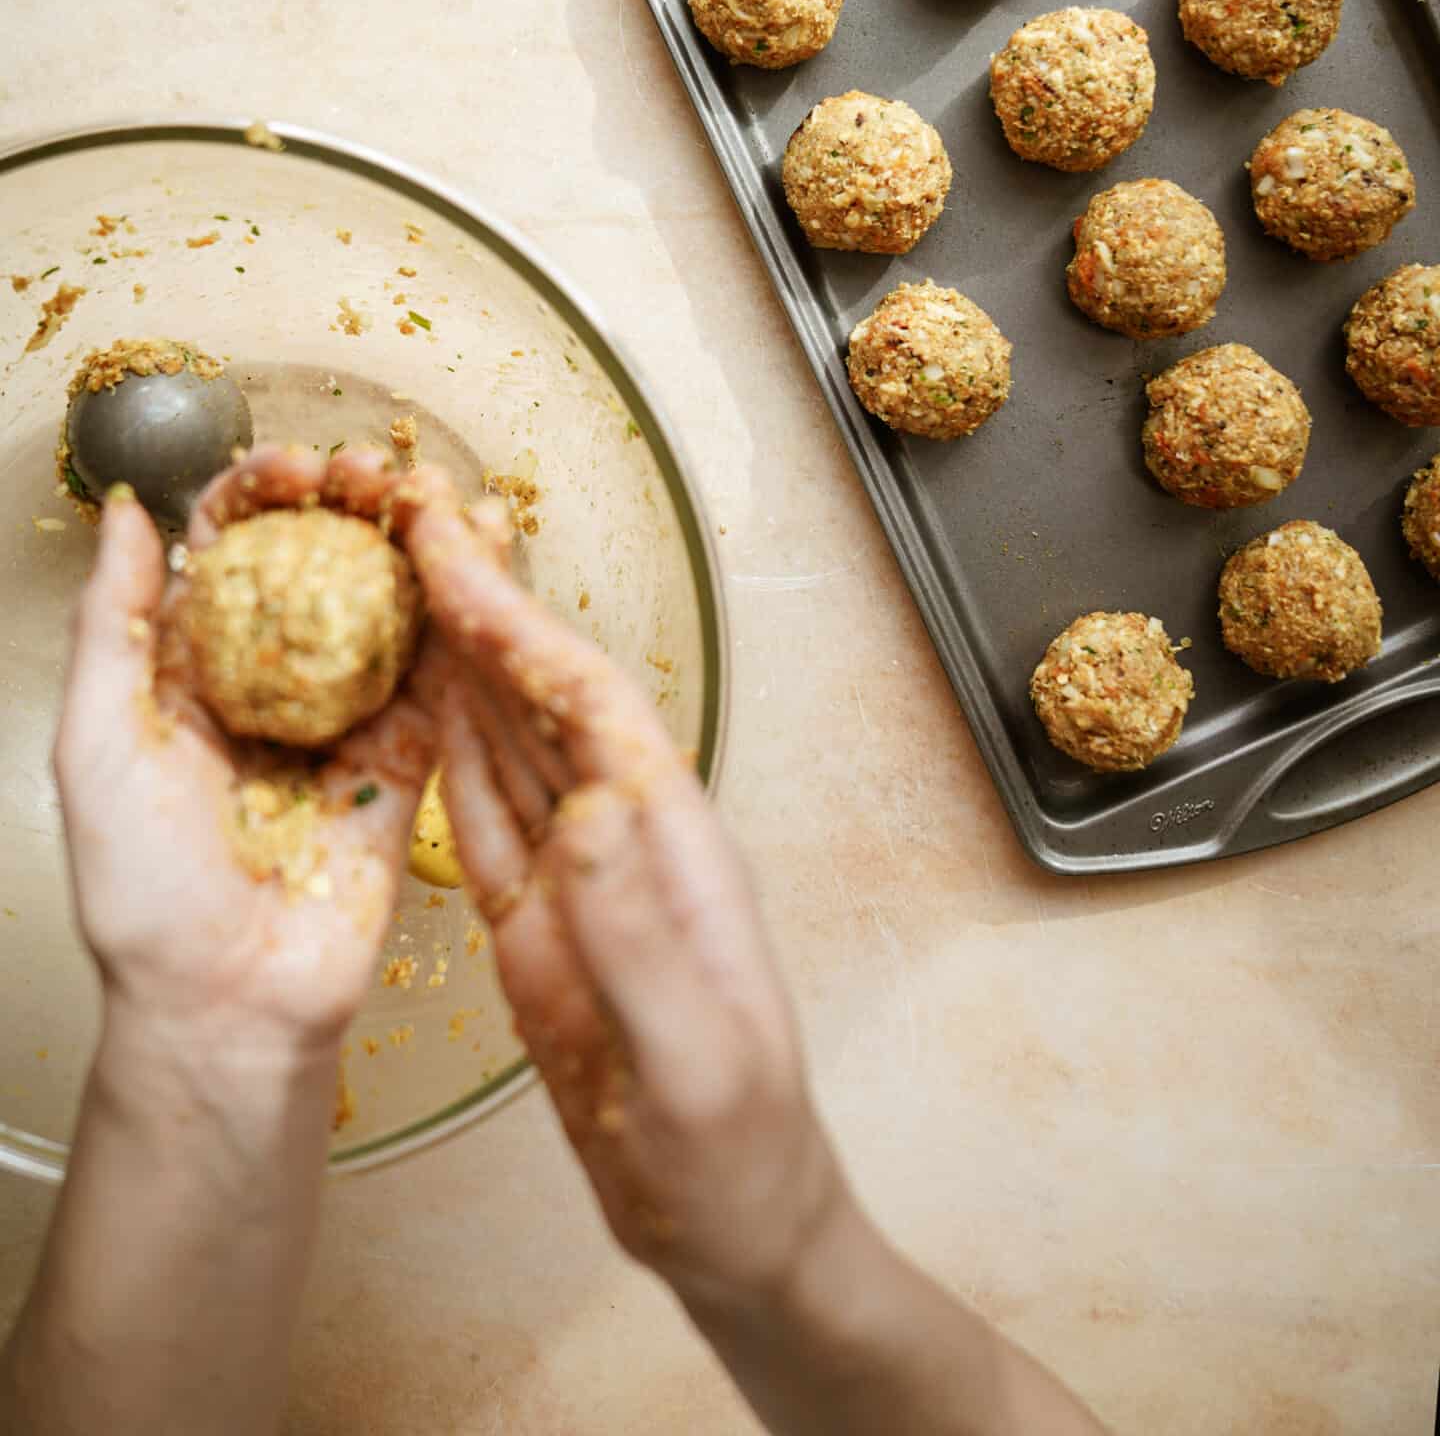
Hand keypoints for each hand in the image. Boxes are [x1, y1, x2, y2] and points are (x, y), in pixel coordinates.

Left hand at [57, 446, 434, 1055]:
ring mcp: (349, 718)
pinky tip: (474, 553)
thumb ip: (114, 622)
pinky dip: (462, 608)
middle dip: (345, 501)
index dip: (259, 495)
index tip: (287, 469)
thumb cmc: (144, 896)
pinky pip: (443, 674)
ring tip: (421, 491)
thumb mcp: (98, 740)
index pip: (231, 550)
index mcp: (195, 671)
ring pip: (387, 600)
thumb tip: (124, 518)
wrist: (226, 1006)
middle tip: (365, 472)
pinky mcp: (410, 760)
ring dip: (408, 536)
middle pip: (319, 560)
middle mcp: (276, 683)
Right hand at [396, 473, 843, 1309]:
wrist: (735, 1226)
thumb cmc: (734, 1153)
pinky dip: (452, 750)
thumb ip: (641, 942)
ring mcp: (583, 882)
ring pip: (513, 742)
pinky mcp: (544, 930)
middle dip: (485, 607)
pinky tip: (425, 705)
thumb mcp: (692, 1063)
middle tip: (413, 522)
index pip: (588, 704)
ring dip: (463, 658)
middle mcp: (627, 842)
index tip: (456, 548)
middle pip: (547, 697)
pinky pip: (490, 817)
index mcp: (671, 849)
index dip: (521, 622)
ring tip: (405, 581)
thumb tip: (590, 814)